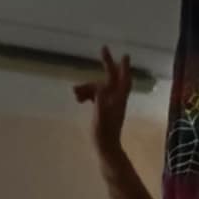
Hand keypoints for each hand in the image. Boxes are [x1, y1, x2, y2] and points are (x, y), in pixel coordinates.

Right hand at [73, 47, 133, 163]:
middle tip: (102, 50)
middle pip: (111, 78)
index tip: (124, 53)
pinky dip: (87, 95)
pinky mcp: (103, 110)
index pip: (121, 78)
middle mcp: (116, 99)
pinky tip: (78, 99)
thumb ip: (100, 101)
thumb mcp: (101, 115)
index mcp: (118, 98)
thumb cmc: (104, 133)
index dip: (122, 65)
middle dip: (107, 65)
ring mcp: (110, 104)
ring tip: (75, 93)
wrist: (106, 148)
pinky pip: (95, 96)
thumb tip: (99, 86)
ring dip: (87, 87)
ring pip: (99, 87)